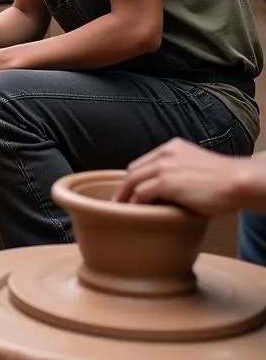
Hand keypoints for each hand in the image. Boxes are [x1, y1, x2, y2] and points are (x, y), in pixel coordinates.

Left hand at [114, 139, 248, 215]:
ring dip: (124, 196)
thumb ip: (180, 174)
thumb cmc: (226, 183)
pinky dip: (134, 203)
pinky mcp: (166, 182)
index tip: (129, 191)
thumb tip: (169, 193)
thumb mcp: (197, 169)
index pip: (144, 162)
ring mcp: (164, 166)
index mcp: (172, 148)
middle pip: (134, 170)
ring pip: (132, 181)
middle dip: (124, 187)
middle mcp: (165, 153)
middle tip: (119, 202)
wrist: (240, 182)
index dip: (134, 178)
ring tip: (121, 210)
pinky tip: (133, 212)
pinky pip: (141, 193)